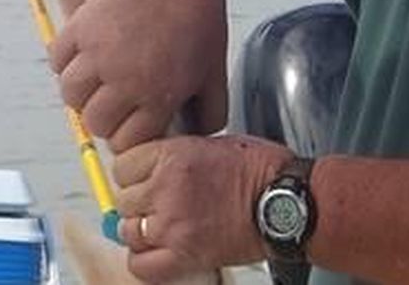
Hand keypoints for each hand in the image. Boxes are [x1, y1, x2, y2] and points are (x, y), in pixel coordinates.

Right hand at [49, 0, 228, 151]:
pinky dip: (68, 61)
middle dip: (107, 116)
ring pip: (72, 97)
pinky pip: (58, 62)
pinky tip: (89, 53)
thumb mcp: (214, 68)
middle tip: (119, 97)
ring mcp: (99, 55)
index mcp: (160, 94)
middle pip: (96, 124)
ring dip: (84, 91)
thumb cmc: (197, 13)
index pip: (127, 141)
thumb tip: (194, 136)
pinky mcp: (80, 30)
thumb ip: (209, 110)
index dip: (131, 133)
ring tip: (101, 76)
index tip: (135, 119)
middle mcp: (125, 79)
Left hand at [114, 135, 292, 280]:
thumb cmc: (261, 170)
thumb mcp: (214, 143)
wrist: (285, 202)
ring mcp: (171, 225)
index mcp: (174, 156)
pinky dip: (145, 260)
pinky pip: (140, 264)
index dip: (134, 172)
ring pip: (128, 231)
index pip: (123, 166)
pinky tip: (160, 250)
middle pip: (124, 199)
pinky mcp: (182, 255)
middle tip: (160, 201)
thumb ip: (177, 153)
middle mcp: (166, 189)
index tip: (143, 176)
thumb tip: (151, 167)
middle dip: (140, 200)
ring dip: (143, 229)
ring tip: (165, 224)